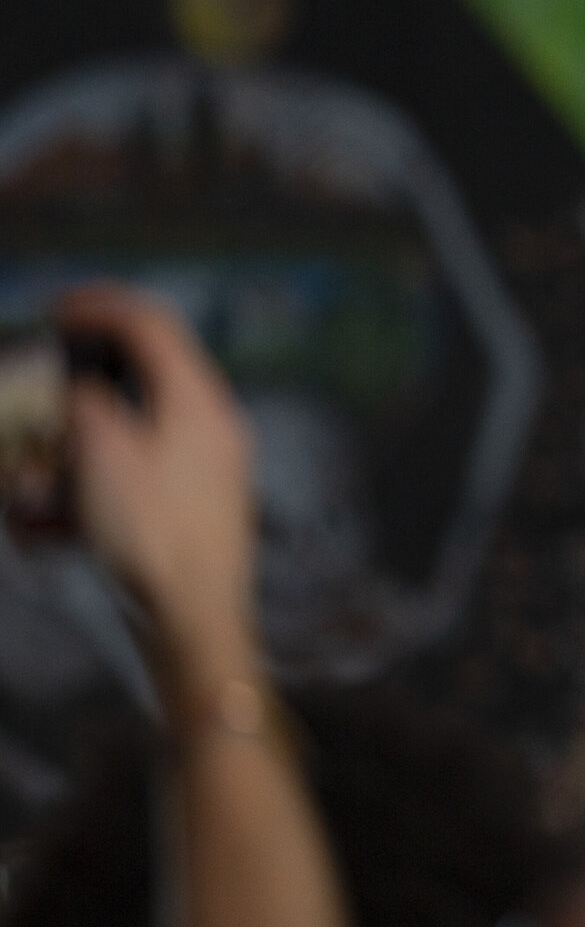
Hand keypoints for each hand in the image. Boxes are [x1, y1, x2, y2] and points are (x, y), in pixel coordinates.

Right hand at [57, 285, 259, 693]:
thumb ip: (88, 403)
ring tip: (31, 491)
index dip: (101, 306)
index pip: (153, 325)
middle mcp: (210, 426)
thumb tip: (82, 387)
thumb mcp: (104, 453)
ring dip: (69, 455)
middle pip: (137, 382)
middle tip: (34, 407)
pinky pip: (126, 485)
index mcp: (201, 400)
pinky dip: (83, 496)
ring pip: (123, 439)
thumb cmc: (151, 533)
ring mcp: (203, 470)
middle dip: (74, 394)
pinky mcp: (187, 510)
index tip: (54, 309)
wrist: (195, 621)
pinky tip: (46, 530)